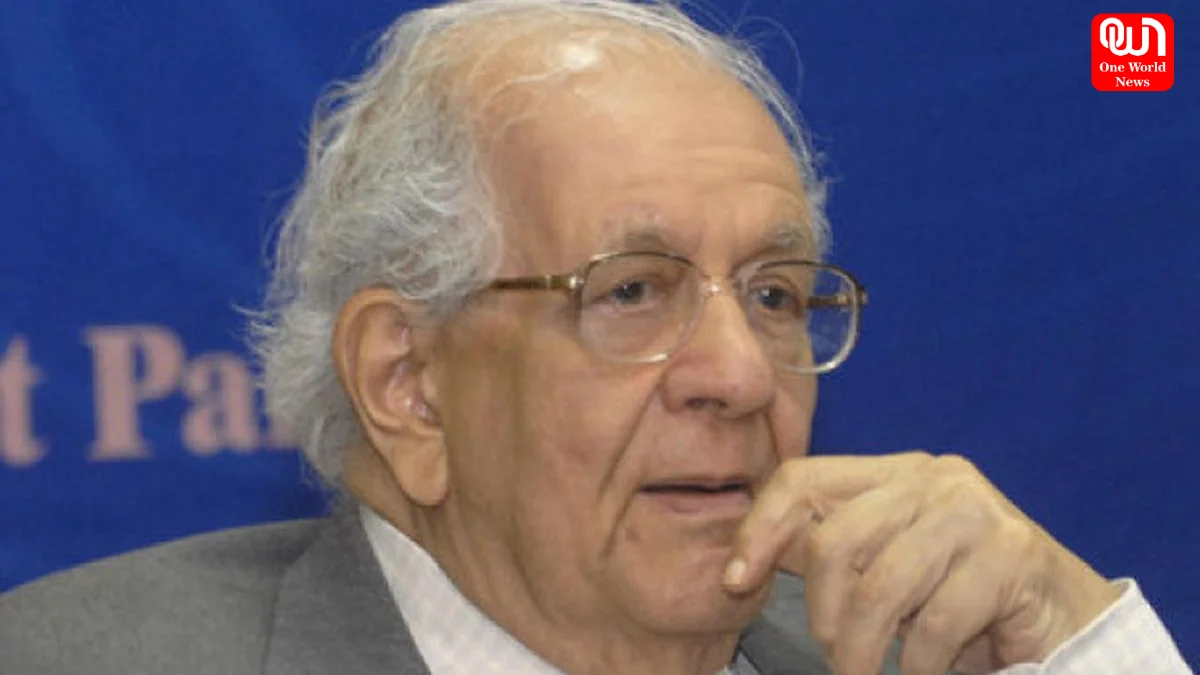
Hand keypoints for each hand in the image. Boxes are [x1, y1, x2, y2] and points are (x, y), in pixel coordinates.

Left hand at [723, 452, 1122, 674]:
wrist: (1064, 620)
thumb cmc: (961, 599)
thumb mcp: (886, 568)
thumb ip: (833, 554)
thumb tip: (742, 564)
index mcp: (893, 472)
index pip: (803, 479)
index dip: (759, 529)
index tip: (735, 583)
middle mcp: (932, 477)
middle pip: (835, 540)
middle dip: (821, 612)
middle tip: (833, 653)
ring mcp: (975, 511)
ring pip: (881, 588)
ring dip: (861, 650)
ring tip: (861, 672)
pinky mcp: (1012, 554)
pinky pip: (935, 624)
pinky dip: (918, 664)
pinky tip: (922, 670)